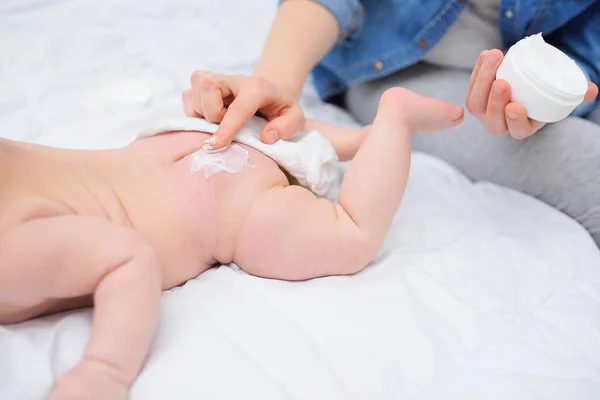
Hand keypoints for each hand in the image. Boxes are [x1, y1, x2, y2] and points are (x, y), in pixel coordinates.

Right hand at [182, 71, 304, 149]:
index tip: (215, 145)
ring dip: (202, 115)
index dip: (226, 128)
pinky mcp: (203, 84)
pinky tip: (211, 117)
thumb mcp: (295, 118)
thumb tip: (266, 137)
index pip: (238, 107)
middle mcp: (234, 79)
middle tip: (225, 125)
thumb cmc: (281, 108)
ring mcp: (216, 79)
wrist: (271, 92)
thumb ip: (286, 127)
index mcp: (258, 87)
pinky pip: (187, 97)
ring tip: (221, 121)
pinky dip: (194, 112)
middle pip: (208, 86)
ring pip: (194, 93)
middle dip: (211, 114)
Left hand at [466, 49, 598, 139]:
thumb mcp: (559, 95)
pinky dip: (478, 70)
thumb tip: (591, 90)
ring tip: (494, 58)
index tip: (515, 106)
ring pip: (476, 103)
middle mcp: (500, 124)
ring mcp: (484, 112)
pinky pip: (470, 87)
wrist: (526, 83)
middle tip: (502, 82)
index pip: (517, 130)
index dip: (515, 121)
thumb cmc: (544, 93)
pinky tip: (486, 54)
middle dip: (495, 102)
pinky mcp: (475, 96)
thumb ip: (573, 93)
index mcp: (522, 127)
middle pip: (491, 120)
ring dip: (483, 80)